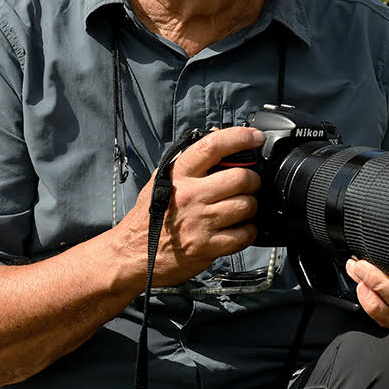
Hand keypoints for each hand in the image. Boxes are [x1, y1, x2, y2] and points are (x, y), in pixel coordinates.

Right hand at [117, 125, 263, 288]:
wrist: (133, 254)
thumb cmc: (149, 216)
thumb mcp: (161, 180)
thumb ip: (188, 159)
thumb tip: (215, 135)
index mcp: (179, 175)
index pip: (212, 146)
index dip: (240, 137)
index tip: (255, 137)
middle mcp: (190, 196)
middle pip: (240, 178)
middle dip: (253, 180)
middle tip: (250, 184)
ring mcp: (200, 222)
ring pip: (247, 206)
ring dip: (251, 206)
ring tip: (242, 208)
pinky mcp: (207, 247)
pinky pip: (244, 235)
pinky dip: (248, 231)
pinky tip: (239, 229)